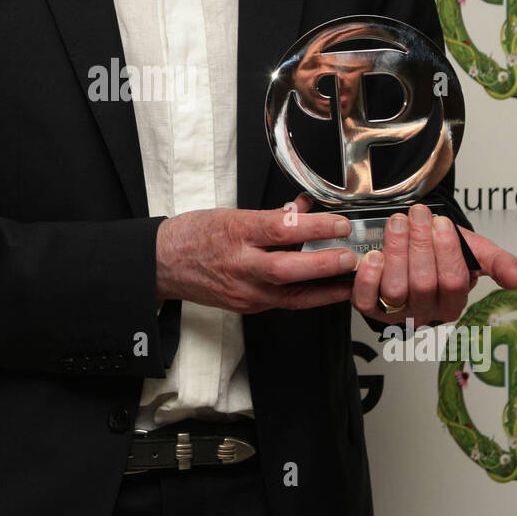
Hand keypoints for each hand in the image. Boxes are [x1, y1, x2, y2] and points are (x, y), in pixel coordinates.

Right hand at [156, 193, 358, 313]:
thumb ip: (271, 215)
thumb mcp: (231, 213)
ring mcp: (244, 291)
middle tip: (350, 257)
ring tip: (353, 280)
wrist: (163, 264)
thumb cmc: (195, 235)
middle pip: (287, 269)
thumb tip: (303, 208)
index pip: (280, 230)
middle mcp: (240, 265)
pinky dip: (309, 297)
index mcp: (236, 233)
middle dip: (324, 264)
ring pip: (291, 294)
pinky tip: (329, 291)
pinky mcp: (248, 307)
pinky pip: (284, 303)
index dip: (314, 228)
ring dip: (325, 288)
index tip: (339, 224)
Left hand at [351, 203, 516, 327]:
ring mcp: (396, 312)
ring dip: (396, 251)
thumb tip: (516, 278)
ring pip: (396, 289)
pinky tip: (374, 255)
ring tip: (398, 223)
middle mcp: (425, 313)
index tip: (442, 222)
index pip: (453, 282)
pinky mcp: (371, 307)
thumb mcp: (474, 251)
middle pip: (424, 283)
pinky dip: (369, 277)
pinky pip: (367, 299)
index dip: (448, 251)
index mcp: (452, 304)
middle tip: (418, 215)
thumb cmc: (442, 249)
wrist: (413, 243)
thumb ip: (497, 262)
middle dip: (420, 244)